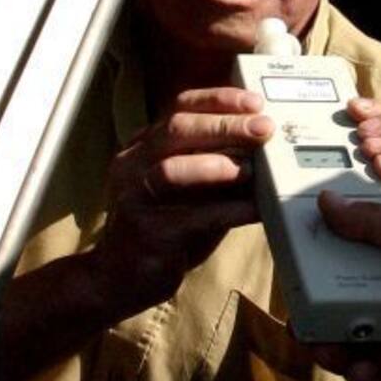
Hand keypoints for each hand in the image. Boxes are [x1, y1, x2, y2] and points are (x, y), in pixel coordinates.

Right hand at [96, 88, 274, 314]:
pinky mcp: (149, 234)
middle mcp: (132, 166)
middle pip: (177, 130)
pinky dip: (229, 211)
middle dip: (225, 125)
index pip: (178, 109)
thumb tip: (263, 152)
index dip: (217, 100)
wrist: (117, 279)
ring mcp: (135, 199)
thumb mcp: (188, 193)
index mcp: (142, 148)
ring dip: (219, 165)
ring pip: (174, 169)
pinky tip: (256, 210)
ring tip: (253, 169)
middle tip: (263, 128)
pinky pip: (193, 217)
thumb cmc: (163, 231)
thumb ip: (215, 170)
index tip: (254, 102)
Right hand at [315, 194, 380, 380]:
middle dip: (333, 333)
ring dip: (352, 359)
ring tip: (330, 355)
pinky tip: (364, 374)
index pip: (358, 286)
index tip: (302, 293)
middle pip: (364, 327)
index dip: (329, 292)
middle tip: (308, 333)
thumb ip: (376, 226)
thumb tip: (326, 204)